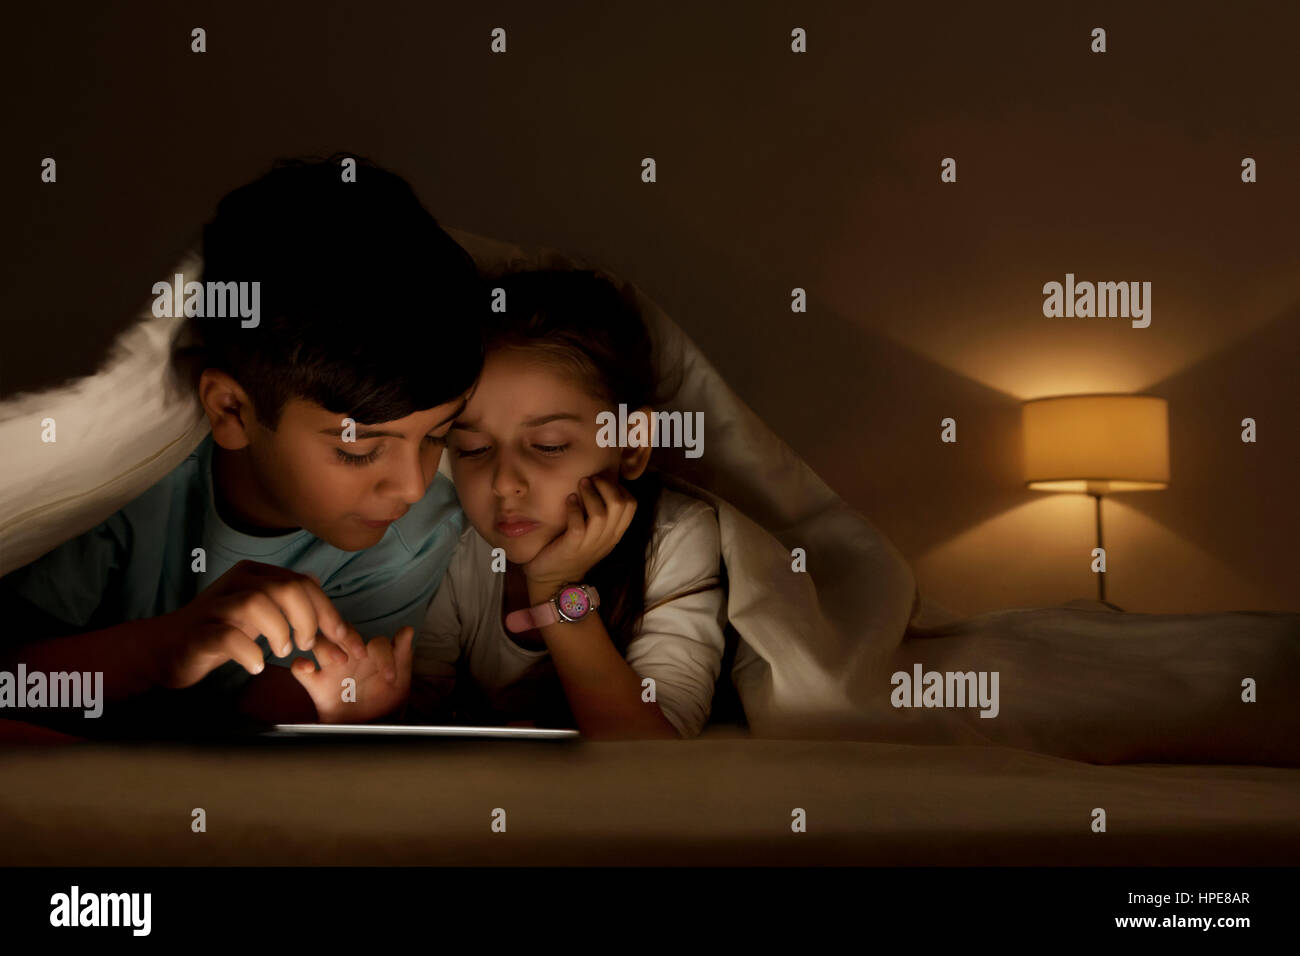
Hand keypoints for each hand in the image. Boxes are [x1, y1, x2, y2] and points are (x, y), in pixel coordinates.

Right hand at [148, 560, 364, 688]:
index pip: (303, 584)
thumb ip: (299, 616)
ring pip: (257, 603)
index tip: (345, 642)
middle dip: (308, 619)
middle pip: (285, 587)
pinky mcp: (198, 632)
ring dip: (279, 631)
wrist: (166, 649)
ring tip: (283, 651)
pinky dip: (248, 651)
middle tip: (307, 645)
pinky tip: (255, 665)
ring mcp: (215, 606)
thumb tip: (337, 617)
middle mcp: (237, 583)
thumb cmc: (223, 634)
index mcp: (256, 574)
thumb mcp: (266, 619)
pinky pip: (227, 635)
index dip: (330, 613)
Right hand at [291, 625, 414, 722]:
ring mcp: (331, 668)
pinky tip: (309, 668)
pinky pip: (299, 668)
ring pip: (320, 642)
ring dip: (327, 646)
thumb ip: (403, 655)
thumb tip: (407, 630)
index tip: (390, 677)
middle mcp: (351, 657)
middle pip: (343, 632)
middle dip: (349, 637)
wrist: (367, 730)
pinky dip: (300, 664)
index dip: (384, 655)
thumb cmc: (384, 704)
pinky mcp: (316, 684)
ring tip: (339, 661)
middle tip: (360, 655)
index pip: (376, 642)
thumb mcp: (400, 681)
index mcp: (372, 655)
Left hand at [522, 474, 636, 591]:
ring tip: (580, 485)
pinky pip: (578, 523)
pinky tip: (569, 501)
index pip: (631, 505)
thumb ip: (602, 516)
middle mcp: (607, 538)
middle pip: (620, 505)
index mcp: (615, 533)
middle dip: (606, 486)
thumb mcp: (595, 535)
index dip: (619, 488)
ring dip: (590, 494)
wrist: (555, 581)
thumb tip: (599, 485)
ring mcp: (590, 543)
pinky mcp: (572, 546)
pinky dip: (574, 507)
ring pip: (601, 513)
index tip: (603, 483)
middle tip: (591, 480)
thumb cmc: (572, 552)